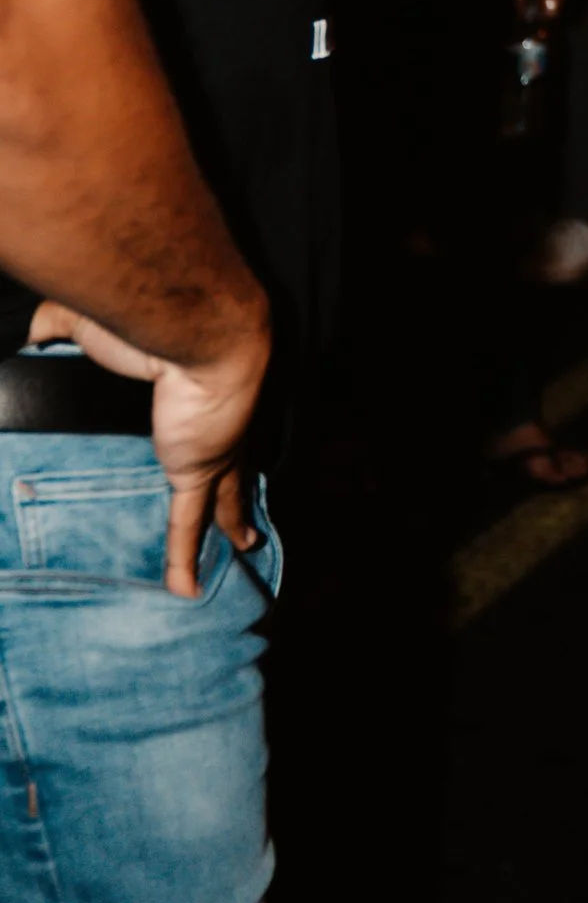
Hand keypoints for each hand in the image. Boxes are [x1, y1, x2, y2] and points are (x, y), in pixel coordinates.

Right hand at [28, 294, 270, 597]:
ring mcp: (212, 447)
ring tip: (242, 545)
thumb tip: (28, 329)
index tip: (204, 427)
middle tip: (243, 503)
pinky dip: (183, 558)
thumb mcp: (90, 320)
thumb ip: (58, 326)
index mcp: (195, 384)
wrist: (197, 323)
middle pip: (232, 459)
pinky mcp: (198, 470)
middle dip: (239, 482)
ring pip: (227, 496)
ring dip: (233, 522)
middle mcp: (216, 419)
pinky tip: (184, 589)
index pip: (204, 412)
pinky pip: (188, 523)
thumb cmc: (145, 313)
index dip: (206, 424)